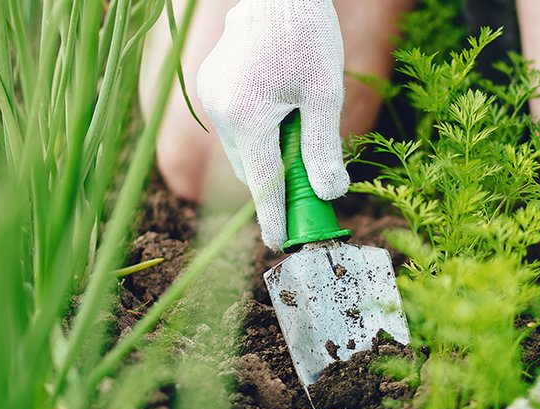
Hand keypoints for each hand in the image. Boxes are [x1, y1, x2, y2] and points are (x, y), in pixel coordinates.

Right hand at [196, 0, 348, 249]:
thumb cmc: (307, 35)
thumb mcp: (325, 93)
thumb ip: (323, 147)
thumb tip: (330, 194)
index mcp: (248, 116)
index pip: (262, 183)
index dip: (274, 217)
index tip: (281, 243)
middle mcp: (220, 110)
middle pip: (251, 167)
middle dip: (276, 181)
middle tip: (310, 187)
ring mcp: (210, 97)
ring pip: (242, 146)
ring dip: (267, 152)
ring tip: (299, 129)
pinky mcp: (209, 84)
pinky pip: (234, 124)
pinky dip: (256, 130)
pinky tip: (280, 107)